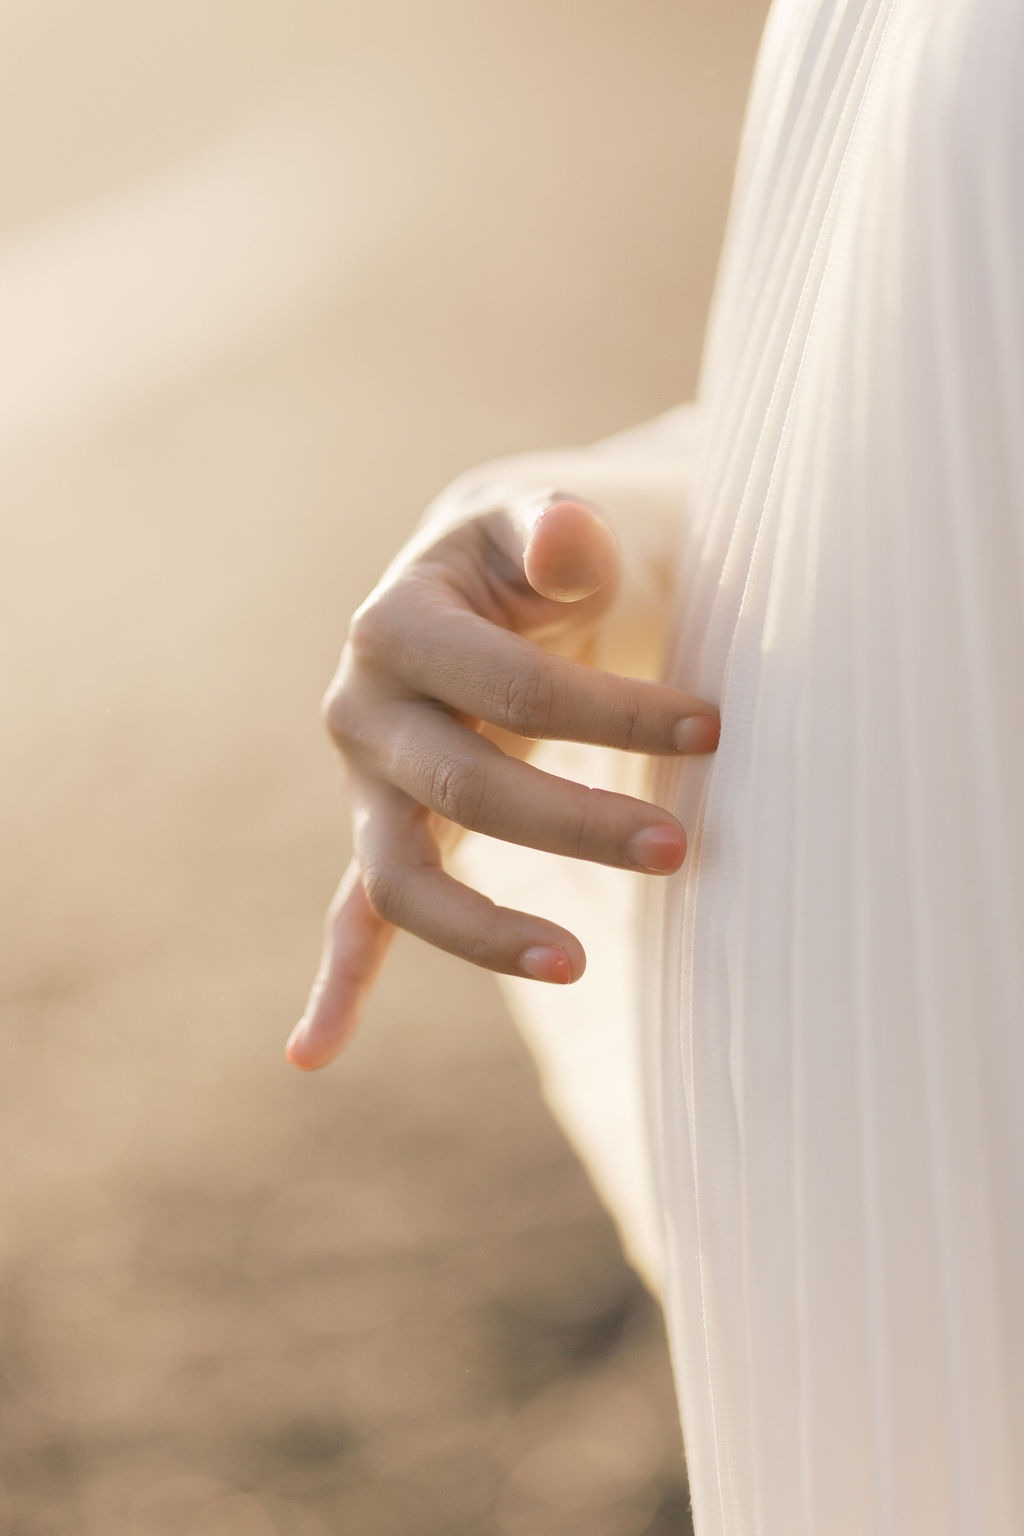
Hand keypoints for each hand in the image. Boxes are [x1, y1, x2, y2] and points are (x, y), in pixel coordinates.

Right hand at [286, 482, 718, 1069]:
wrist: (491, 585)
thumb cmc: (542, 557)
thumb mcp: (551, 527)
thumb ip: (560, 533)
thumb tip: (570, 533)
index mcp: (400, 623)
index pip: (515, 691)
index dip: (616, 713)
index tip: (713, 726)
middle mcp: (364, 708)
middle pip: (464, 789)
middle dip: (576, 827)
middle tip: (680, 848)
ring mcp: (368, 782)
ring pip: (403, 877)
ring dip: (484, 928)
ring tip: (577, 964)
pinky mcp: (384, 829)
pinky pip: (356, 914)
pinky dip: (338, 981)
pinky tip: (315, 1050)